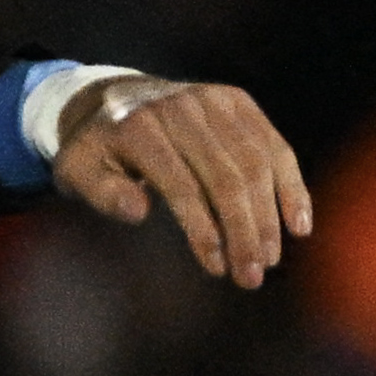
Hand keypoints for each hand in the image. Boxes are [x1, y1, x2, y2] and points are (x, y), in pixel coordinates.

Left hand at [51, 75, 310, 289]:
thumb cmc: (94, 150)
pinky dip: (290, 186)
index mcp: (139, 128)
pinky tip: (298, 224)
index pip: (181, 185)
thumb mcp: (76, 171)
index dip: (203, 228)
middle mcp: (182, 108)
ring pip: (257, 162)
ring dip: (269, 216)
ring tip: (268, 259)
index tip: (217, 267)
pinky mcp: (237, 101)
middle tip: (251, 277)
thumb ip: (102, 192)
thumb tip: (138, 211)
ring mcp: (214, 100)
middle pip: (227, 176)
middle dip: (243, 230)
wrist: (110, 99)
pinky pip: (274, 146)